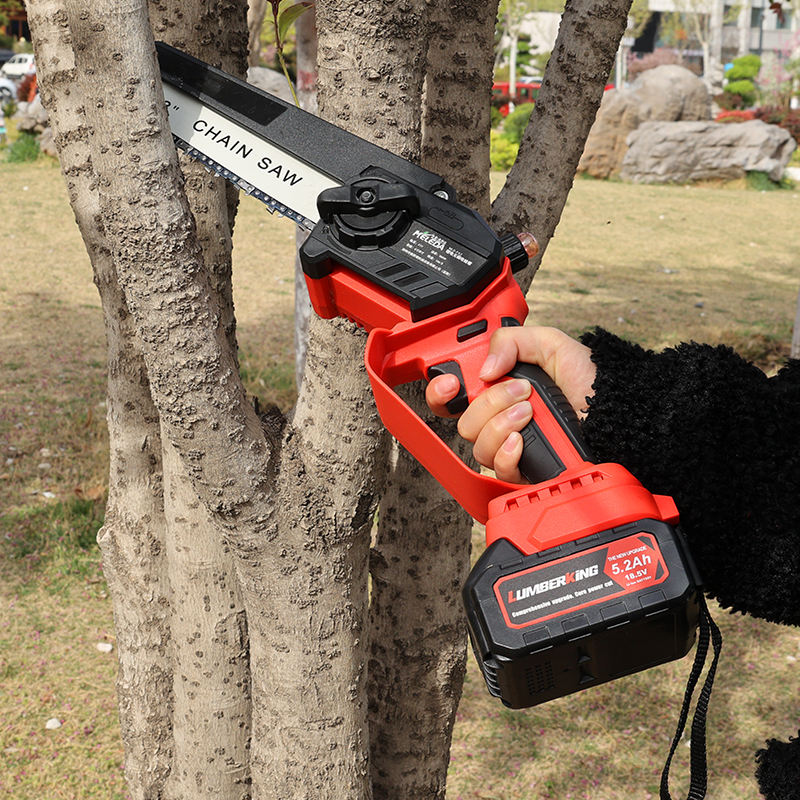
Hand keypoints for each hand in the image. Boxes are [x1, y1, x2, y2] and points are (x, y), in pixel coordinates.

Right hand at [425, 326, 595, 482]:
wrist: (618, 414)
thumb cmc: (592, 382)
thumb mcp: (551, 344)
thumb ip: (512, 341)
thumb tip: (484, 369)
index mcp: (499, 387)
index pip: (452, 395)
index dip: (441, 391)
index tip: (452, 383)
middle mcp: (499, 418)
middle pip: (462, 420)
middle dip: (490, 402)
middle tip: (521, 391)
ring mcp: (510, 446)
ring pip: (477, 444)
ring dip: (503, 423)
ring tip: (531, 412)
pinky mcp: (524, 470)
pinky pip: (497, 468)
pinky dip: (507, 452)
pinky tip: (523, 440)